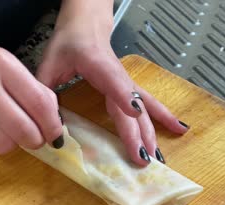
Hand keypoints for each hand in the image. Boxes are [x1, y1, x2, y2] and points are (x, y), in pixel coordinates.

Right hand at [0, 37, 63, 153]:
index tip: (56, 134)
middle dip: (37, 141)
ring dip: (14, 144)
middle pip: (24, 129)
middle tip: (37, 140)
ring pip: (4, 144)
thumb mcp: (3, 63)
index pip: (39, 102)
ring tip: (8, 131)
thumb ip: (29, 87)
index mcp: (1, 64)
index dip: (52, 124)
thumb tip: (54, 119)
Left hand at [37, 11, 187, 165]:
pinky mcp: (129, 87)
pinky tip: (178, 128)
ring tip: (159, 156)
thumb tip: (48, 125)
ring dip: (152, 133)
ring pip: (144, 108)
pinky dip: (164, 117)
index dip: (124, 97)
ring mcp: (126, 83)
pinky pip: (150, 103)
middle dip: (138, 133)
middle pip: (132, 106)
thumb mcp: (48, 64)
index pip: (114, 81)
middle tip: (142, 158)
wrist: (86, 26)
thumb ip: (45, 90)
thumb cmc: (68, 43)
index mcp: (97, 64)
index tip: (135, 113)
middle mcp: (117, 75)